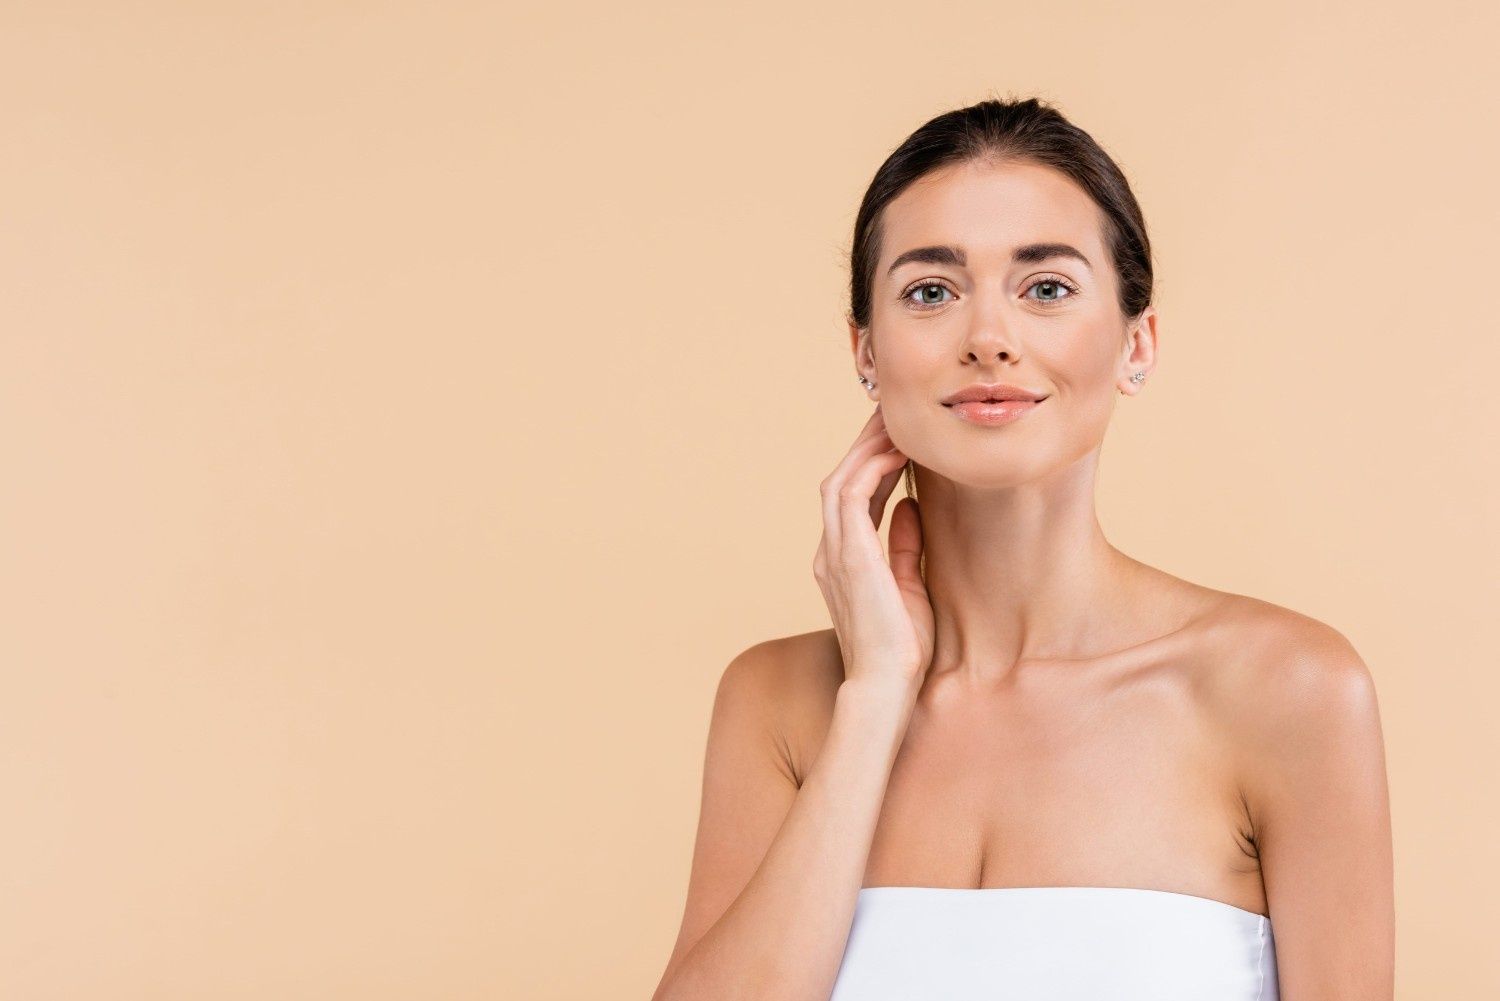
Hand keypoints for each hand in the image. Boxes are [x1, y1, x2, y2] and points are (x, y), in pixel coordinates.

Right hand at [813, 405, 934, 691]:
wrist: (886, 688)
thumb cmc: (902, 650)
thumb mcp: (909, 586)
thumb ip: (905, 545)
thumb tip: (912, 505)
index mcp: (842, 561)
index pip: (852, 498)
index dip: (873, 464)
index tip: (899, 439)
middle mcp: (830, 553)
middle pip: (840, 480)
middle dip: (865, 445)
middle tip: (893, 414)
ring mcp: (834, 554)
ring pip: (841, 481)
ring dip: (867, 448)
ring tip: (894, 421)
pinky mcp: (849, 557)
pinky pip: (853, 496)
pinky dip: (871, 468)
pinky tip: (897, 452)